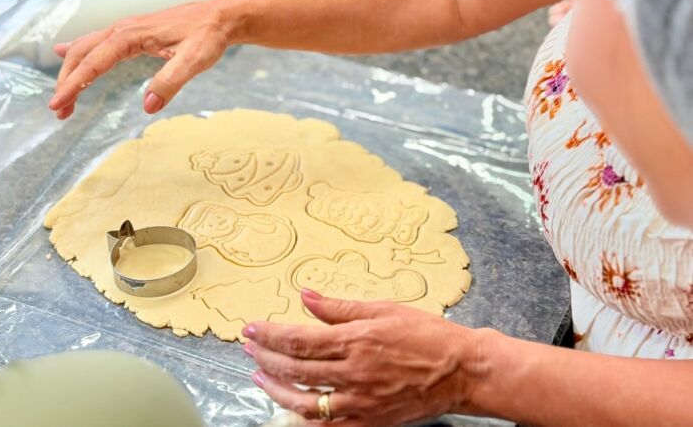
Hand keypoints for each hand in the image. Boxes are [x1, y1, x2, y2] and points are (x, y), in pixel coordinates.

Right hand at [48, 0, 234, 118]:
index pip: (93, 64)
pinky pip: (97, 42)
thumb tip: (147, 106)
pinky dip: (79, 52)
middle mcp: (122, 29)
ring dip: (71, 71)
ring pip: (87, 49)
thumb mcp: (194, 61)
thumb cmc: (208, 36)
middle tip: (59, 111)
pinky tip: (63, 52)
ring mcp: (125, 29)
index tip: (58, 105)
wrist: (220, 17)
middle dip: (67, 82)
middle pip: (82, 55)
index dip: (73, 85)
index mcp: (130, 36)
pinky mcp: (132, 32)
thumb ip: (170, 82)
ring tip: (63, 97)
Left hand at [242, 289, 485, 426]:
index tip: (251, 329)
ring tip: (260, 379)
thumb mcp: (383, 309)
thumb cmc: (426, 334)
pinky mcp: (370, 421)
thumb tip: (306, 296)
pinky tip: (290, 411)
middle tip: (249, 349)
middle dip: (265, 359)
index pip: (299, 340)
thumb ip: (340, 308)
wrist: (460, 370)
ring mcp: (360, 401)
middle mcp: (354, 373)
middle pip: (296, 370)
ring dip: (277, 390)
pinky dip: (305, 422)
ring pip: (305, 402)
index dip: (270, 335)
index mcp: (356, 340)